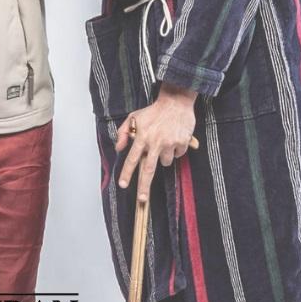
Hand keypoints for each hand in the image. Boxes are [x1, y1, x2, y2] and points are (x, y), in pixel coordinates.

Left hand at [115, 83, 196, 201]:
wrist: (176, 102)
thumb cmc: (153, 111)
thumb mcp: (133, 117)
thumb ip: (123, 132)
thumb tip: (118, 148)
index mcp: (141, 136)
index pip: (132, 158)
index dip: (127, 173)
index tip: (123, 184)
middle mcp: (154, 142)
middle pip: (148, 170)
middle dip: (144, 186)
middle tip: (142, 199)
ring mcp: (169, 143)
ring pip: (165, 162)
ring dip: (164, 157)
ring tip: (163, 142)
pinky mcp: (182, 143)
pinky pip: (178, 155)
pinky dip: (176, 151)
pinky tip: (174, 138)